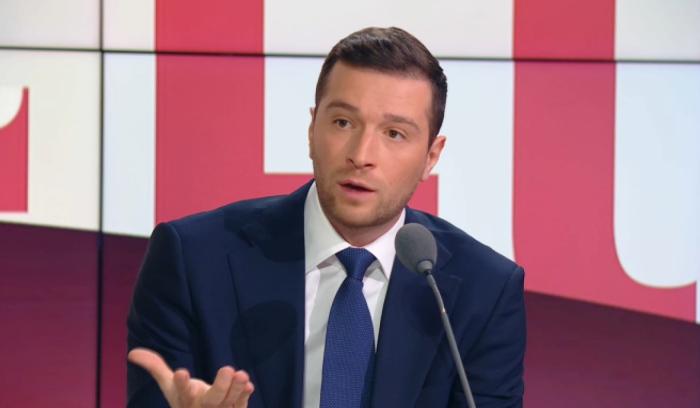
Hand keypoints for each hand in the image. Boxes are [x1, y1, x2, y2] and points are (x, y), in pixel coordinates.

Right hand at [128, 348, 254, 407]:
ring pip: (229, 403)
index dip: (182, 384)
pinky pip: (241, 406)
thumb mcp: (170, 386)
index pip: (182, 393)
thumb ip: (155, 367)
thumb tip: (132, 353)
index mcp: (185, 401)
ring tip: (242, 374)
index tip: (182, 372)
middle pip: (211, 401)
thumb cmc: (186, 400)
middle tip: (228, 368)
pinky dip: (244, 397)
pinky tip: (248, 385)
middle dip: (220, 387)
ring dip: (237, 390)